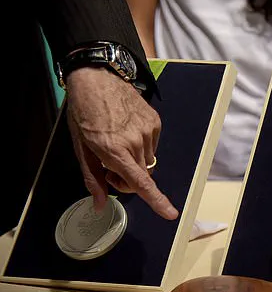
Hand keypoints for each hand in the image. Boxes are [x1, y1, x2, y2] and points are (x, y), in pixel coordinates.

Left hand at [65, 67, 177, 219]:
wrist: (96, 78)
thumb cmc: (84, 113)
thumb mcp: (81, 148)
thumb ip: (93, 178)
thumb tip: (100, 204)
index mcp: (114, 150)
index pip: (141, 182)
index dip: (157, 201)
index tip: (170, 213)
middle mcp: (135, 142)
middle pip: (142, 176)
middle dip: (128, 179)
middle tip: (110, 168)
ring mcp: (148, 131)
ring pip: (148, 162)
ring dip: (135, 161)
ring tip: (117, 144)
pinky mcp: (155, 122)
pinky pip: (153, 145)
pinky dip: (141, 146)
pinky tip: (126, 132)